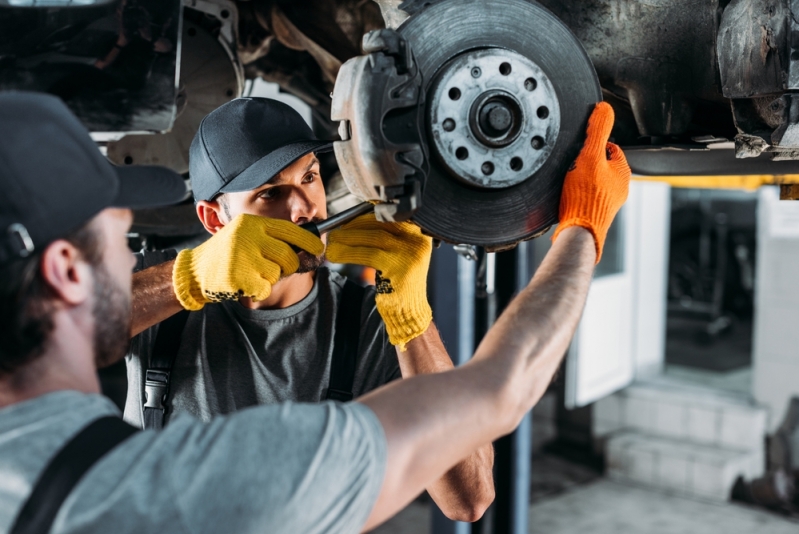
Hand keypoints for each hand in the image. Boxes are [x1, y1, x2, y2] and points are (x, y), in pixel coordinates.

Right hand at [172, 214, 323, 309]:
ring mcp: (242, 257)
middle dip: (289, 266)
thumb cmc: (226, 254)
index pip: (288, 229)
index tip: (319, 247)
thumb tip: (305, 246)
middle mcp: (247, 237)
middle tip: (278, 268)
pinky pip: (264, 287)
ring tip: (251, 272)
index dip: (308, 239)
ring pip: (277, 273)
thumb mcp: (245, 236)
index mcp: (251, 224)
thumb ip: (270, 238)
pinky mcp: (238, 276)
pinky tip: (245, 283)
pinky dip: (259, 290)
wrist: (196, 270)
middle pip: (288, 255)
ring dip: (269, 277)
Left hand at [327, 214, 432, 349]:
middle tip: (336, 231)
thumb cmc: (396, 281)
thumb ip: (384, 236)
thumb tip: (353, 221)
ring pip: (374, 237)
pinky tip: (336, 254)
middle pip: (381, 224)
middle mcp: (417, 240)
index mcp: (418, 234)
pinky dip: (349, 252)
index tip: (346, 221)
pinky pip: (370, 254)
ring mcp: (411, 254)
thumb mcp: (395, 254)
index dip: (364, 217)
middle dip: (354, 226)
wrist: (407, 309)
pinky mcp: (401, 268)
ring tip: (332, 242)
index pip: (388, 216)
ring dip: (348, 238)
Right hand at [552, 102, 630, 262]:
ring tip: (569, 182)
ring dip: (580, 179)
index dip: (592, 145)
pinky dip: (577, 193)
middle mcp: (619, 187)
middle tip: (572, 167)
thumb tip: (604, 109)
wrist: (578, 231)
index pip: (609, 146)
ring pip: (593, 180)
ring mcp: (608, 201)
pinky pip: (586, 195)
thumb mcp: (589, 156)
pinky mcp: (595, 212)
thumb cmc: (584, 197)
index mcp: (623, 171)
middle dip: (585, 163)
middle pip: (599, 163)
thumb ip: (597, 131)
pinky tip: (569, 195)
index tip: (580, 151)